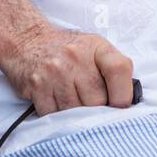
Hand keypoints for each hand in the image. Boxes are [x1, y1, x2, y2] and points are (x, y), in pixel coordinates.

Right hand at [1, 26, 134, 115]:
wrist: (28, 40)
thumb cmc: (70, 50)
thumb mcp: (96, 49)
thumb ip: (115, 69)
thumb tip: (128, 102)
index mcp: (97, 47)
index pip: (119, 69)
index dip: (123, 94)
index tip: (120, 106)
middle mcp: (76, 57)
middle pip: (97, 100)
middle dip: (97, 110)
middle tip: (92, 107)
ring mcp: (55, 72)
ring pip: (74, 111)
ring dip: (76, 115)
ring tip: (74, 104)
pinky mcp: (36, 86)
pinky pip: (52, 115)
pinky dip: (56, 116)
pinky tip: (57, 104)